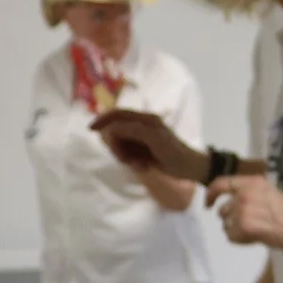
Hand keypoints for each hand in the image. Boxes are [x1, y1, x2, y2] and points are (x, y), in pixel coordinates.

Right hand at [88, 108, 206, 181]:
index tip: (91, 130)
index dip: (103, 119)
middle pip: (115, 131)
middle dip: (118, 147)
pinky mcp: (143, 149)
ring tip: (140, 165)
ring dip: (126, 156)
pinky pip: (127, 154)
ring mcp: (141, 138)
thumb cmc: (175, 152)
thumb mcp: (154, 139)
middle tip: (127, 160)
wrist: (190, 168)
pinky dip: (132, 161)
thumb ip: (133, 130)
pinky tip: (143, 166)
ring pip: (120, 144)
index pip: (117, 114)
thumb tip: (113, 128)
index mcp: (144, 119)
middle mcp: (141, 125)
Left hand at [215, 172, 282, 251]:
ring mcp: (243, 210)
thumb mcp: (270, 194)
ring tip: (256, 232)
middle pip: (223, 209)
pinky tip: (256, 239)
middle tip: (248, 226)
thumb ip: (251, 194)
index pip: (222, 183)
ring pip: (226, 224)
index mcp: (252, 182)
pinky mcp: (243, 226)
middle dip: (231, 219)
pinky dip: (240, 241)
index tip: (207, 203)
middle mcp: (245, 193)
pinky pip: (231, 236)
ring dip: (236, 230)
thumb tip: (233, 203)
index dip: (210, 194)